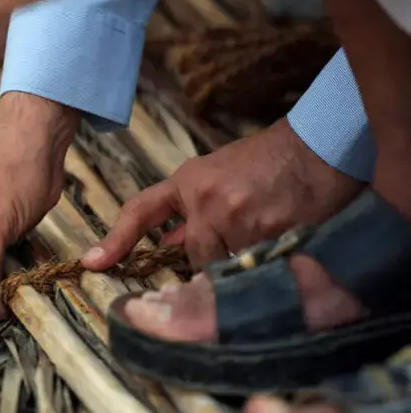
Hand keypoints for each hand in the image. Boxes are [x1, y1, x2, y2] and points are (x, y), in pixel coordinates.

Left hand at [83, 117, 363, 268]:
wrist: (320, 146)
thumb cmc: (270, 160)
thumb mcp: (218, 175)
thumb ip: (191, 209)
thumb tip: (170, 244)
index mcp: (189, 182)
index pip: (141, 212)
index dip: (116, 240)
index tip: (92, 262)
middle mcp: (206, 201)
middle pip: (195, 255)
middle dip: (216, 254)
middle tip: (246, 232)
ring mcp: (236, 218)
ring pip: (226, 265)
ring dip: (244, 258)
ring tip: (269, 229)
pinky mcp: (268, 233)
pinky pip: (256, 266)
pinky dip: (268, 261)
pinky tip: (283, 237)